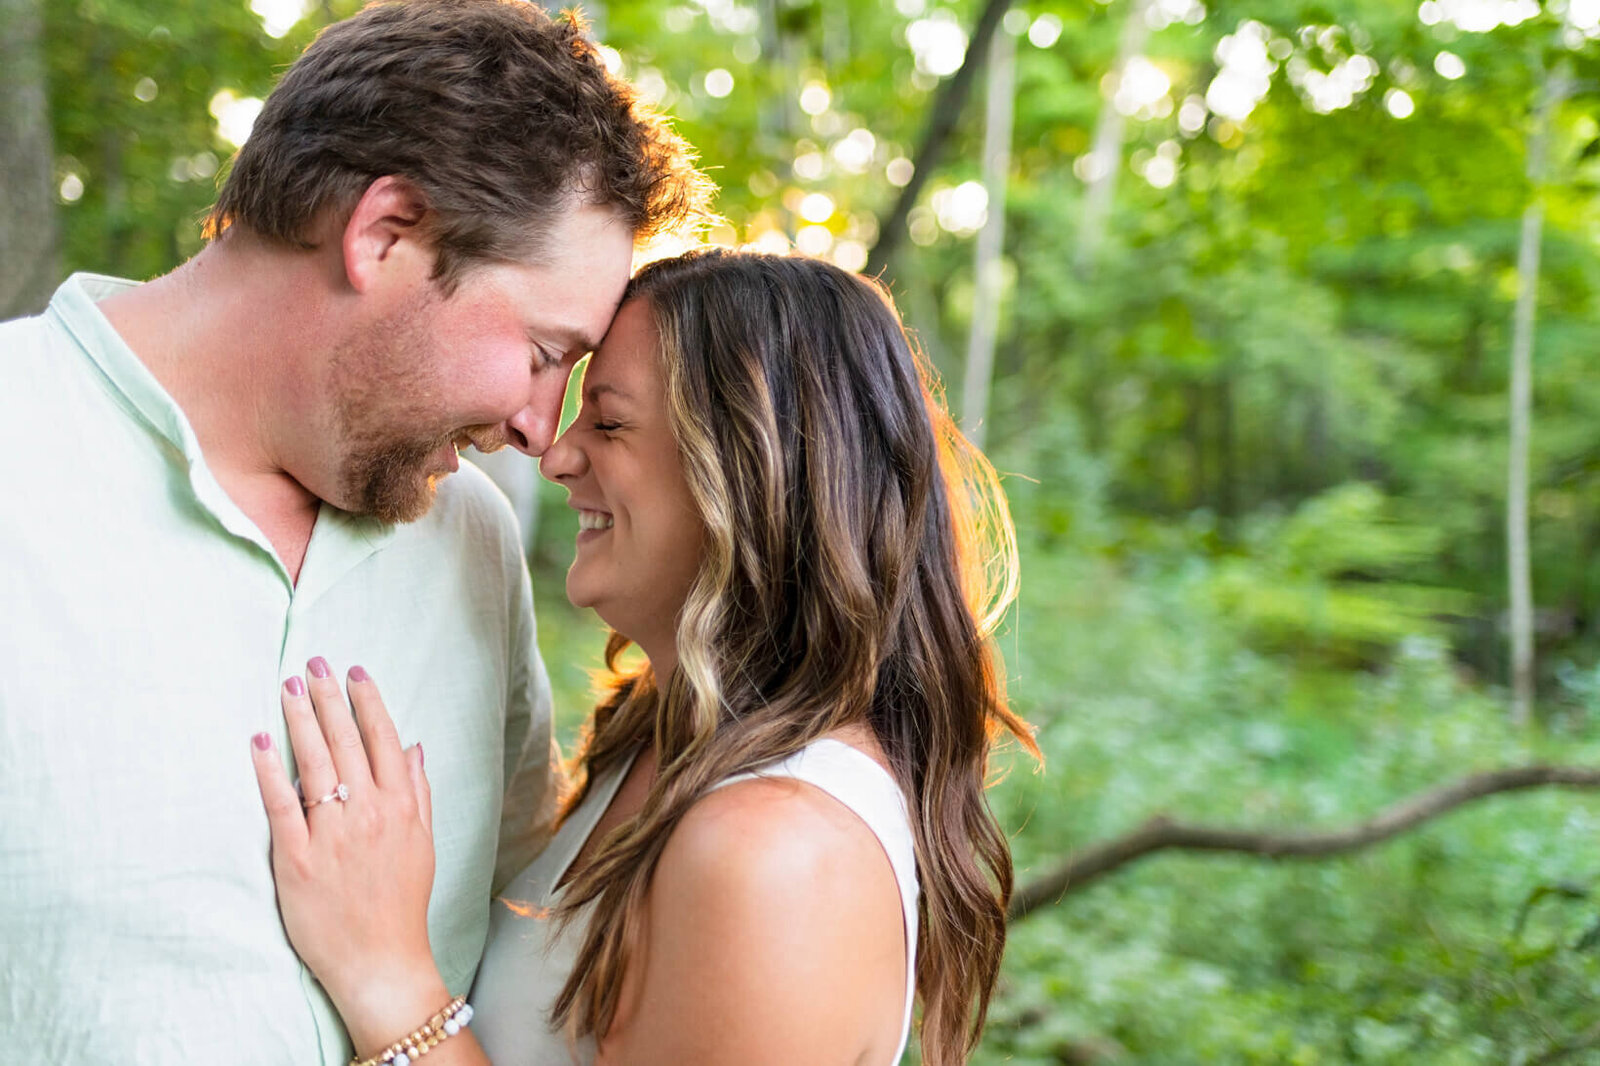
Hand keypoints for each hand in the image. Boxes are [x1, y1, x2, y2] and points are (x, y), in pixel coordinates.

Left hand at [251, 659, 449, 1054]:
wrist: (380, 960)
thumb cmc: (401, 902)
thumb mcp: (424, 843)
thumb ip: (418, 792)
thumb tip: (414, 747)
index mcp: (400, 807)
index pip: (384, 740)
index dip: (368, 702)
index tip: (354, 673)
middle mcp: (368, 813)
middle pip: (347, 742)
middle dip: (328, 698)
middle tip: (313, 663)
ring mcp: (332, 835)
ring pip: (315, 763)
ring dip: (301, 720)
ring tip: (288, 686)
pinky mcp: (296, 859)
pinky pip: (280, 805)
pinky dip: (269, 770)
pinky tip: (261, 740)